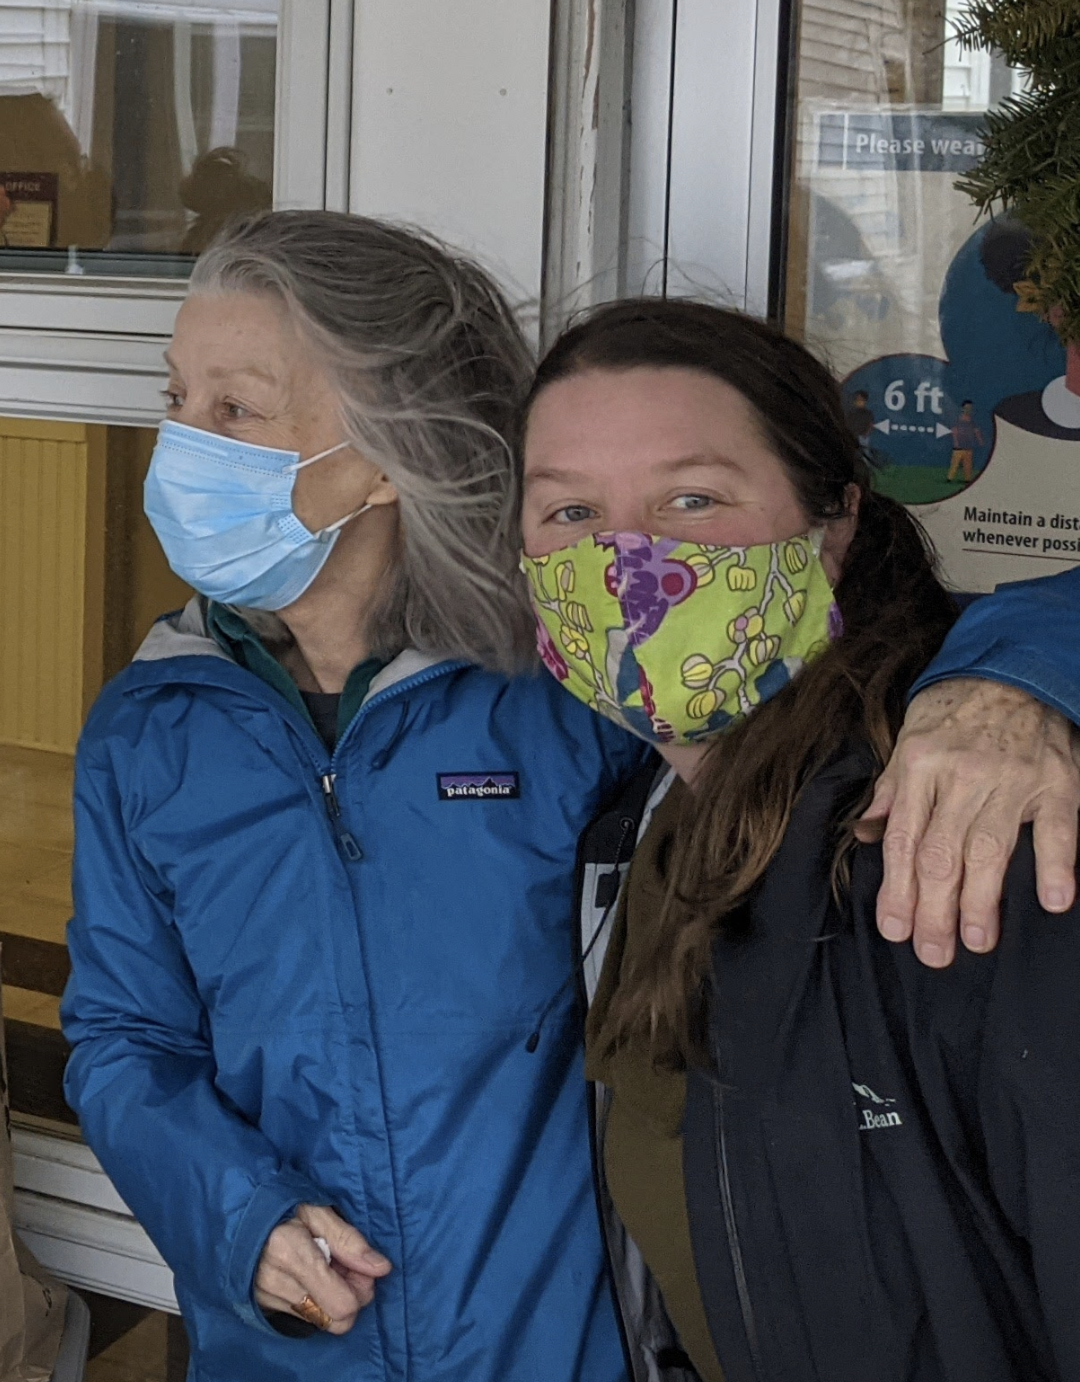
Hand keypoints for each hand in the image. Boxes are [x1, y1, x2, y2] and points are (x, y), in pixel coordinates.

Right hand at [254, 1203, 391, 1334]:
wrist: (234, 1213)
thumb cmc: (279, 1204)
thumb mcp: (316, 1210)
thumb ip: (349, 1240)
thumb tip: (381, 1268)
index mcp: (289, 1252)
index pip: (341, 1303)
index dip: (361, 1288)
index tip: (361, 1266)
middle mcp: (275, 1283)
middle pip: (335, 1320)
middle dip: (350, 1297)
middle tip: (347, 1268)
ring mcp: (265, 1299)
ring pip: (320, 1321)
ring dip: (331, 1298)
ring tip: (325, 1267)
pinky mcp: (261, 1307)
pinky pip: (302, 1317)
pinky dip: (313, 1301)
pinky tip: (309, 1277)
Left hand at [856, 679, 1079, 966]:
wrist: (1012, 668)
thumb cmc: (953, 712)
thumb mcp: (908, 740)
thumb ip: (891, 789)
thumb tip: (866, 834)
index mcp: (918, 767)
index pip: (903, 841)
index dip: (897, 890)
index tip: (895, 929)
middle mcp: (961, 775)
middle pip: (941, 855)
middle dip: (935, 911)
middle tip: (934, 953)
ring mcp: (1011, 779)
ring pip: (990, 850)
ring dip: (983, 902)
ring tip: (976, 941)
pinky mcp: (1056, 781)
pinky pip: (1057, 829)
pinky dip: (1056, 866)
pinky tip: (1052, 901)